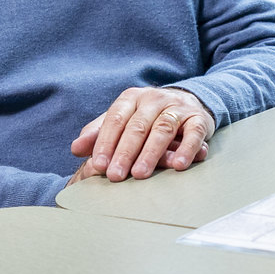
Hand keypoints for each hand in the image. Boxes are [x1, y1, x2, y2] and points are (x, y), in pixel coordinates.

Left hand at [70, 87, 213, 182]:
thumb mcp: (122, 120)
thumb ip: (98, 133)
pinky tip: (178, 166)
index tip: (99, 165)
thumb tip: (75, 148)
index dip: (106, 143)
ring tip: (140, 174)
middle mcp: (154, 99)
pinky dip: (187, 150)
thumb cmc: (147, 117)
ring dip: (151, 154)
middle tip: (116, 175)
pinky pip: (193, 133)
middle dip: (125, 153)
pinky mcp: (199, 118)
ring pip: (162, 129)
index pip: (115, 119)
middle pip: (137, 126)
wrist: (187, 101)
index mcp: (131, 97)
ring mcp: (177, 107)